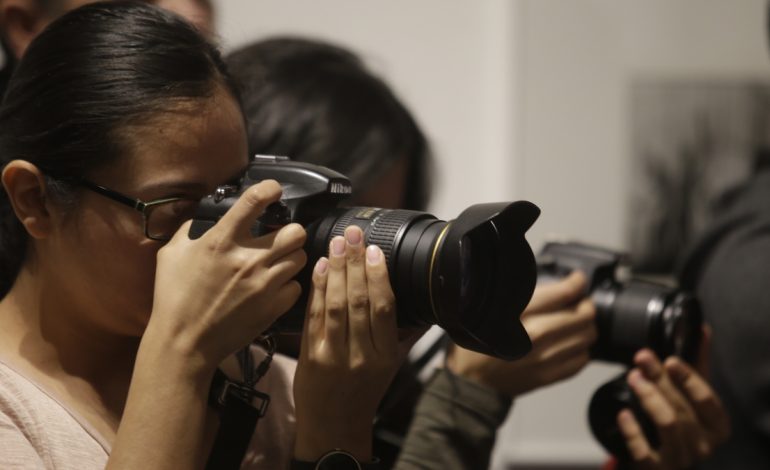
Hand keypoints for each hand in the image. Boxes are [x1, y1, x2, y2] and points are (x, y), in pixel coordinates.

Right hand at [146, 180, 306, 369]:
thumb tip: (208, 216)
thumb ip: (191, 229)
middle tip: (281, 237)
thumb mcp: (171, 254)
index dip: (270, 188)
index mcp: (221, 241)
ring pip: (301, 258)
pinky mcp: (273, 307)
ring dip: (291, 257)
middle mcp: (248, 259)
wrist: (185, 343)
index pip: (254, 201)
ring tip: (278, 262)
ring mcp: (264, 284)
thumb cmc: (174, 298)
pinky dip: (289, 285)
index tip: (274, 190)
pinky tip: (275, 286)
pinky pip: (297, 286)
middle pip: (295, 232)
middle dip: (290, 231)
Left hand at [293, 226, 401, 461]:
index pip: (384, 308)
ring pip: (335, 304)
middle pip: (358, 300)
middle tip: (353, 234)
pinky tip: (320, 267)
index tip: (375, 250)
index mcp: (385, 355)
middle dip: (355, 262)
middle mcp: (361, 355)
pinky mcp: (310, 355)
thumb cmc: (363, 395)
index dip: (379, 276)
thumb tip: (421, 305)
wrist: (333, 428)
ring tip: (337, 243)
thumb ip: (404, 335)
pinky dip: (317, 288)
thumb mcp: (391, 367)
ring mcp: (333, 355)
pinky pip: (314, 315)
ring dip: (336, 269)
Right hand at [446, 271, 595, 396]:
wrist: (469, 382)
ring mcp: (547, 358)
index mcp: (520, 313)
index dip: (576, 282)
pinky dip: (582, 349)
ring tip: (575, 322)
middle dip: (584, 304)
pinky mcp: (550, 375)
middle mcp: (538, 335)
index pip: (564, 293)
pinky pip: (582, 359)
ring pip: (588, 336)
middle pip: (584, 315)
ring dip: (586, 326)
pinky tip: (570, 344)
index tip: (577, 280)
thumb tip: (547, 284)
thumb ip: (518, 295)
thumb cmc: (476, 343)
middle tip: (578, 301)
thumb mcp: (490, 309)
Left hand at [619, 327, 729, 468]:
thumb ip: (697, 364)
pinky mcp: (656, 469)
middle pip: (682, 407)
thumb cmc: (678, 423)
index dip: (690, 378)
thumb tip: (701, 329)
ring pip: (668, 424)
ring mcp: (681, 459)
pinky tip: (623, 413)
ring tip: (632, 377)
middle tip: (641, 357)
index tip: (671, 359)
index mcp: (717, 426)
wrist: (659, 463)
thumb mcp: (691, 394)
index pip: (708, 400)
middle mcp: (704, 445)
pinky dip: (633, 430)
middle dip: (660, 379)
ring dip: (649, 397)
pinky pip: (644, 450)